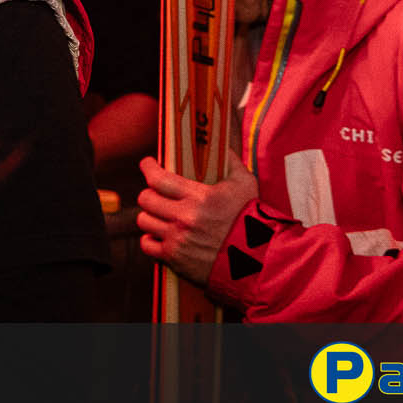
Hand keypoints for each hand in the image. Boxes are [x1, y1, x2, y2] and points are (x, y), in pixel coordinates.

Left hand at [136, 153, 258, 287]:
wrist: (258, 260)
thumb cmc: (252, 219)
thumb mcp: (245, 184)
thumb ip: (229, 160)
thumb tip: (217, 142)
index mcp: (199, 197)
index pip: (158, 178)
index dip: (148, 167)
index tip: (148, 164)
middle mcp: (185, 218)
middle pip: (146, 199)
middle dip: (149, 192)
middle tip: (156, 192)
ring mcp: (178, 240)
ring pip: (144, 221)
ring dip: (150, 215)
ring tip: (159, 214)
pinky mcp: (176, 260)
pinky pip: (147, 246)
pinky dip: (150, 240)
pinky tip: (160, 235)